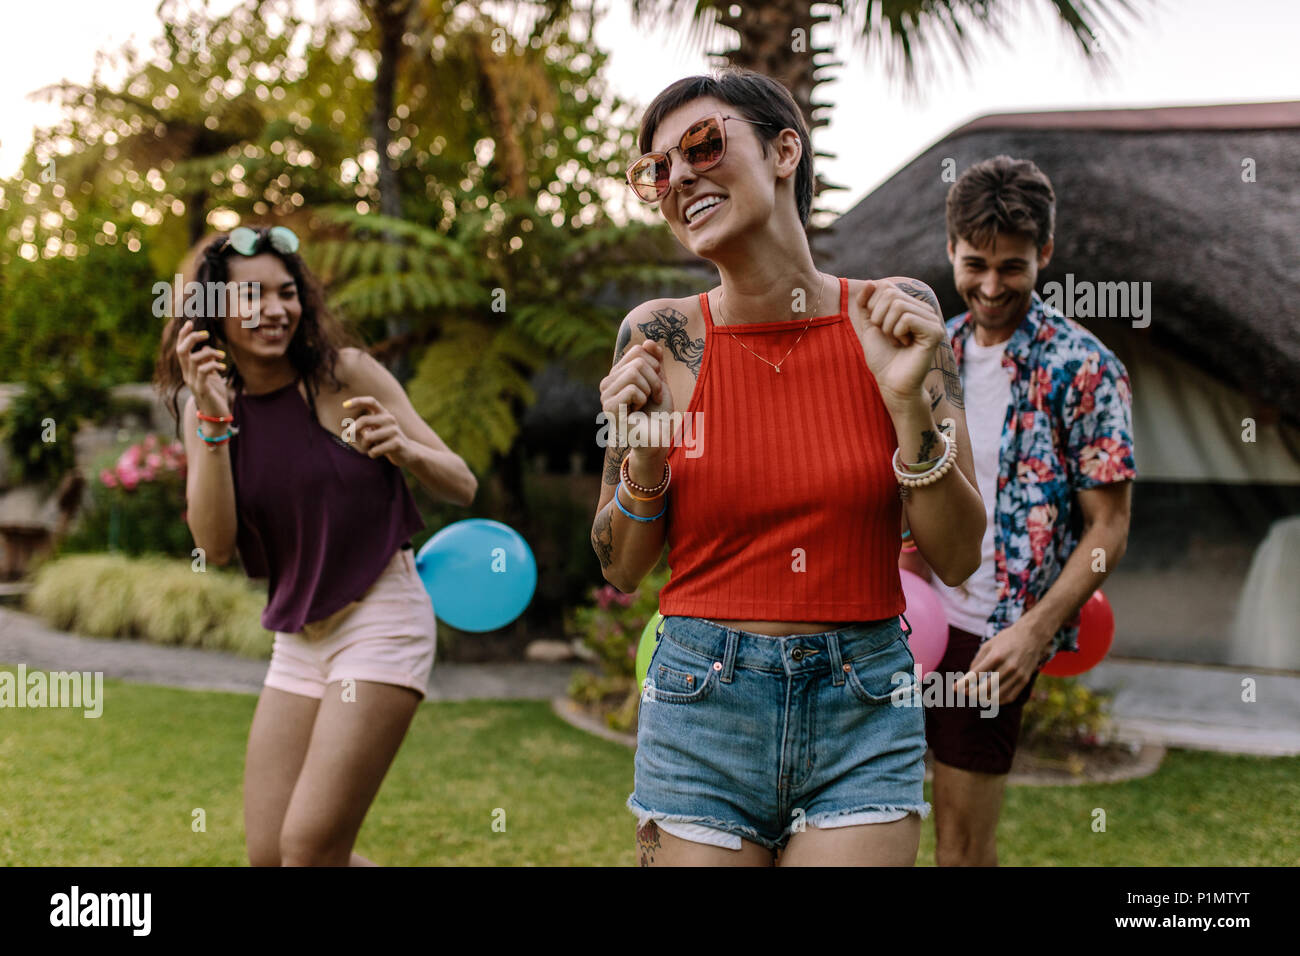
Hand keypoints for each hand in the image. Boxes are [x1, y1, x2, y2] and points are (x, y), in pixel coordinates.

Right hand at [175, 319, 230, 418]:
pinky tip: (222, 367)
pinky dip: (213, 365)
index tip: (190, 323)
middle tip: (205, 334)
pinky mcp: (202, 389)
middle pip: (182, 351)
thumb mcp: (212, 376)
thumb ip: (208, 362)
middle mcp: (187, 374)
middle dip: (191, 339)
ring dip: (209, 354)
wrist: (216, 415)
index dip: (183, 335)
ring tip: (222, 356)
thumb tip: (207, 348)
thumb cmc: (214, 395)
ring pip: (194, 360)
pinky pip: (204, 371)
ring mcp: (193, 382)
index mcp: (188, 370)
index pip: (180, 349)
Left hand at [342, 395, 414, 467]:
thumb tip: (348, 432)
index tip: (344, 405)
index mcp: (384, 413)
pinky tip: (377, 454)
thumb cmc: (385, 441)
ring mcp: (394, 430)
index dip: (358, 401)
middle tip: (347, 437)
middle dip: (352, 430)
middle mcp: (390, 419)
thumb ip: (363, 428)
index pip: (371, 401)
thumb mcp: (375, 431)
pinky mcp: (397, 443)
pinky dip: (372, 454)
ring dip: (363, 445)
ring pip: (367, 437)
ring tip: (368, 448)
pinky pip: (374, 450)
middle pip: (364, 420)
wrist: (407, 453)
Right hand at [599, 340, 676, 469]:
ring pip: (634, 372)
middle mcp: (607, 383)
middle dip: (655, 380)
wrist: (657, 438)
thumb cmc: (658, 412)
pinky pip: (632, 389)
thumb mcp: (659, 380)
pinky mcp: (609, 408)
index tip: (656, 386)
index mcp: (616, 374)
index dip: (655, 366)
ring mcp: (605, 396)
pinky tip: (637, 413)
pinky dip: (643, 400)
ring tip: (646, 404)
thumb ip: (655, 361)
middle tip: (654, 397)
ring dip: (650, 390)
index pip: (637, 351)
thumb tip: (648, 341)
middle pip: (637, 361)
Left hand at [852, 278, 945, 408]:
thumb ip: (866, 304)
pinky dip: (898, 332)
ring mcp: (931, 318)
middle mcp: (923, 309)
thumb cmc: (882, 357)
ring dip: (888, 327)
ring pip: (898, 305)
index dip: (872, 307)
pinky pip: (907, 318)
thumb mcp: (869, 326)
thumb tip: (870, 282)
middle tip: (888, 336)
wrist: (891, 383)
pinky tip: (905, 344)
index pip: (885, 287)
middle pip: (890, 294)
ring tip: (897, 340)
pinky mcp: (935, 331)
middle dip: (879, 317)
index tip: (880, 328)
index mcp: (910, 305)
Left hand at [954, 617, 1052, 704]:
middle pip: (986, 688)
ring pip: (998, 695)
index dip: (963, 684)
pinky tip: (989, 698)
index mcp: (996, 656)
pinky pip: (1010, 696)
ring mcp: (1018, 675)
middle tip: (964, 693)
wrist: (1032, 636)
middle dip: (972, 693)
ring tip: (975, 696)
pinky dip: (998, 701)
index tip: (954, 688)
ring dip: (984, 698)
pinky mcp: (1025, 680)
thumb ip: (977, 661)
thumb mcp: (988, 645)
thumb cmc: (1006, 639)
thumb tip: (968, 678)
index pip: (976, 675)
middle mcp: (1008, 667)